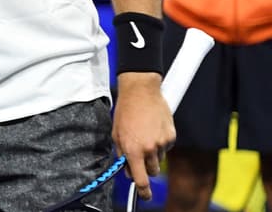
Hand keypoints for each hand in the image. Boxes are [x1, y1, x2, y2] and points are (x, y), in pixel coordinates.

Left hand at [112, 72, 174, 201]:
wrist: (141, 92)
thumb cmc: (125, 112)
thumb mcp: (116, 134)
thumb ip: (121, 154)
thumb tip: (127, 170)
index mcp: (133, 150)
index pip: (140, 179)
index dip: (143, 191)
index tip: (145, 196)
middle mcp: (149, 149)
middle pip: (152, 171)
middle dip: (147, 167)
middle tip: (141, 154)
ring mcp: (162, 143)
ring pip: (160, 159)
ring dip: (154, 153)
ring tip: (145, 134)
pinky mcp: (172, 136)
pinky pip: (167, 147)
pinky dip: (161, 142)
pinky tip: (154, 129)